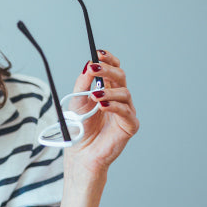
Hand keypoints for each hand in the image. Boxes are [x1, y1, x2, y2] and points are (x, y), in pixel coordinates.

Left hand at [65, 50, 138, 175]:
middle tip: (95, 68)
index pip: (113, 69)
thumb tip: (88, 65)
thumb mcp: (77, 101)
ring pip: (124, 93)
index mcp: (108, 89)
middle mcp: (119, 98)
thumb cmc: (80, 128)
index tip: (99, 53)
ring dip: (109, 91)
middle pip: (120, 77)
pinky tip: (102, 105)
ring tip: (94, 95)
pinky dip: (114, 106)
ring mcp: (126, 111)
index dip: (109, 60)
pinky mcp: (130, 125)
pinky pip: (126, 112)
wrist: (81, 153)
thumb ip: (83, 84)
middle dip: (108, 70)